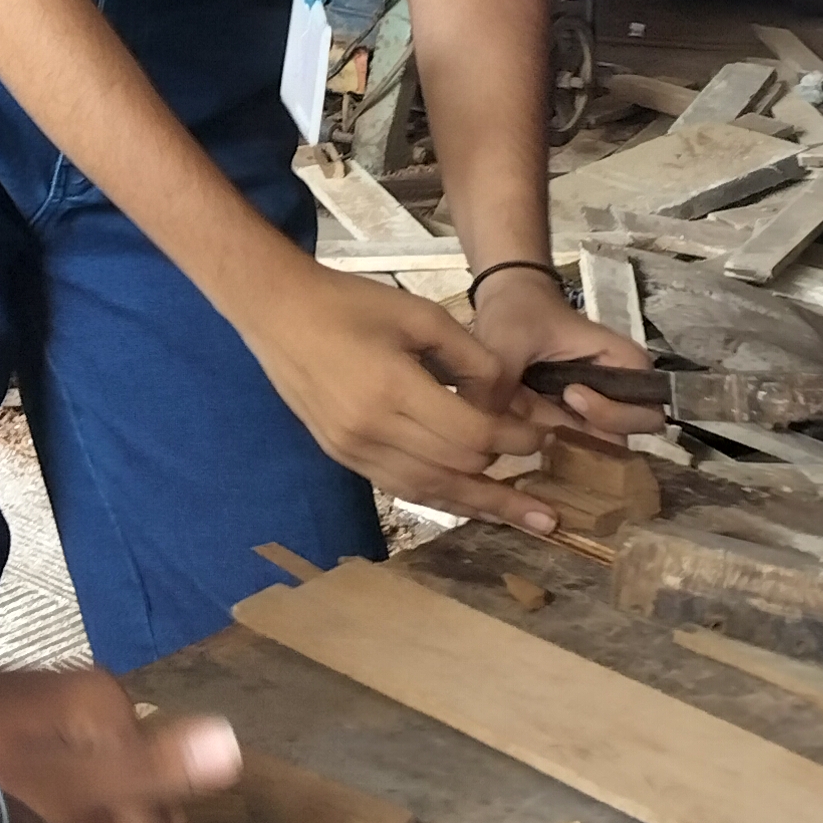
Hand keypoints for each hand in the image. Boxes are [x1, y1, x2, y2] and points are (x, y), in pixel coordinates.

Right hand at [240, 264, 561, 533]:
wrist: (277, 311)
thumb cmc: (350, 303)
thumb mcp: (420, 315)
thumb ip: (473, 358)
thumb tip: (509, 402)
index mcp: (393, 388)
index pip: (474, 434)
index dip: (518, 437)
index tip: (546, 432)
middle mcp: (373, 430)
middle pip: (460, 466)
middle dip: (507, 465)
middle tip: (544, 460)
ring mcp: (354, 449)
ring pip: (434, 491)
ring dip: (485, 504)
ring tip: (531, 520)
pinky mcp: (343, 455)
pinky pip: (403, 488)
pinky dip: (444, 496)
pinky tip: (473, 503)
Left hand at [467, 264, 659, 437]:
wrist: (504, 300)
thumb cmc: (519, 310)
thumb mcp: (507, 337)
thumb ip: (500, 377)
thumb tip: (489, 423)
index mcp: (624, 364)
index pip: (646, 411)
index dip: (613, 414)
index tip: (571, 393)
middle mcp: (617, 392)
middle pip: (625, 436)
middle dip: (587, 434)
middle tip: (551, 415)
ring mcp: (594, 408)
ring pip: (594, 446)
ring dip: (560, 439)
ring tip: (527, 416)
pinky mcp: (569, 417)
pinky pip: (569, 442)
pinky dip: (545, 439)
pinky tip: (521, 425)